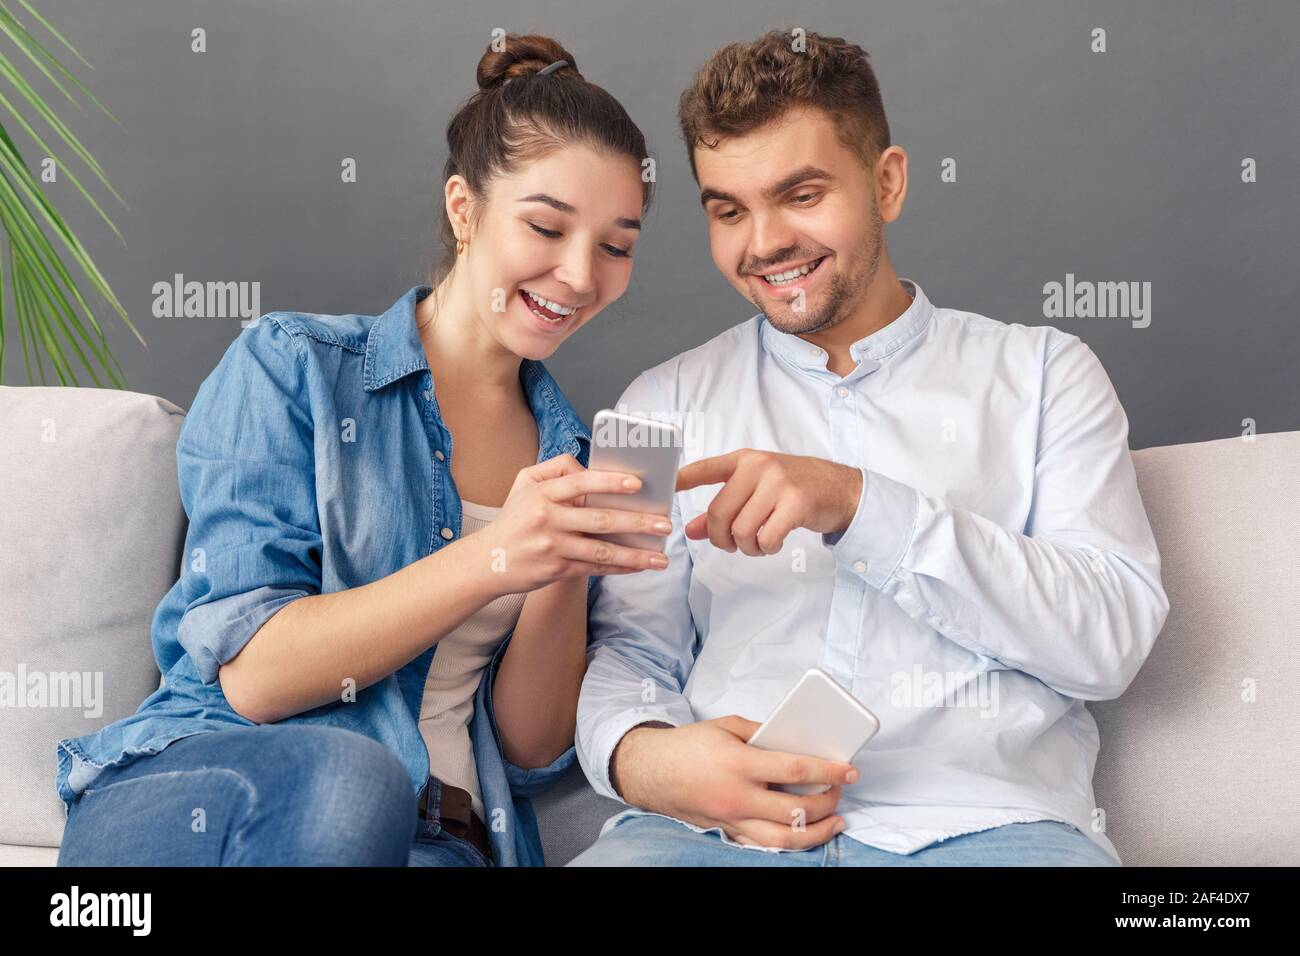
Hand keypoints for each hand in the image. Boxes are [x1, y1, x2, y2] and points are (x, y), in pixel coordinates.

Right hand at [475, 453, 670, 593]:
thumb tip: (588, 468)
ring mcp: (552, 547)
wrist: (486, 562)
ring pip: (601, 551)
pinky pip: (594, 569)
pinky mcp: (556, 570)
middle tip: (664, 523)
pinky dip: (619, 568)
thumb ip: (556, 469)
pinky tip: (639, 567)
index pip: (581, 483)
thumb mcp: (524, 483)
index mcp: (542, 493)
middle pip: (599, 520)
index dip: (610, 482)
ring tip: (661, 557)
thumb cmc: (513, 519)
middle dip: (636, 522)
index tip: (637, 484)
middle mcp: (547, 520)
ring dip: (635, 555)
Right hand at [611, 716, 857, 849]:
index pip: (795, 769)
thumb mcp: (726, 726)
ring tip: (834, 821)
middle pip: (796, 810)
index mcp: (738, 764)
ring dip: (816, 833)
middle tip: (840, 790)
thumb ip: (762, 732)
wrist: (650, 771)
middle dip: (827, 802)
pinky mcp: (726, 831)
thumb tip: (794, 740)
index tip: (849, 770)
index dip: (827, 771)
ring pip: (783, 839)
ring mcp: (732, 819)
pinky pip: (763, 845)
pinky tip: (803, 833)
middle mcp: (737, 797)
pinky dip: (788, 843)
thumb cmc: (688, 746)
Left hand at [674, 450, 862, 554]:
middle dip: (721, 538)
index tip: (664, 487)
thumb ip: (724, 508)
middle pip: (718, 513)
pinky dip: (766, 548)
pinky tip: (773, 543)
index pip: (704, 468)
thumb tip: (691, 530)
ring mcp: (778, 483)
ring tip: (758, 544)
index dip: (681, 479)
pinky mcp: (796, 503)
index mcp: (745, 460)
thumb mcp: (757, 490)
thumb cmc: (794, 489)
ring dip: (746, 547)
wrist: (841, 489)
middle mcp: (759, 466)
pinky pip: (766, 537)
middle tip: (732, 545)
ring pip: (741, 530)